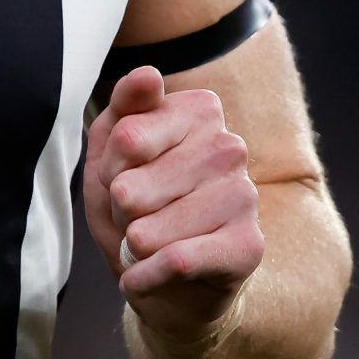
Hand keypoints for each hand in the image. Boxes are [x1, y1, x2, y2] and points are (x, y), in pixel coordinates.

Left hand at [82, 64, 263, 346]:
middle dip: (120, 214)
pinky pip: (176, 262)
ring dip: (132, 248)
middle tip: (137, 219)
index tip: (122, 179)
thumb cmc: (138, 208)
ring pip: (148, 229)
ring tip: (147, 245)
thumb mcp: (111, 155)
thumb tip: (148, 75)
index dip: (109, 171)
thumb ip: (122, 109)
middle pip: (131, 187)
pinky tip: (144, 277)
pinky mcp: (249, 246)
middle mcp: (230, 146)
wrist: (167, 283)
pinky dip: (145, 277)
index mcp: (199, 111)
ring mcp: (245, 196)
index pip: (125, 138)